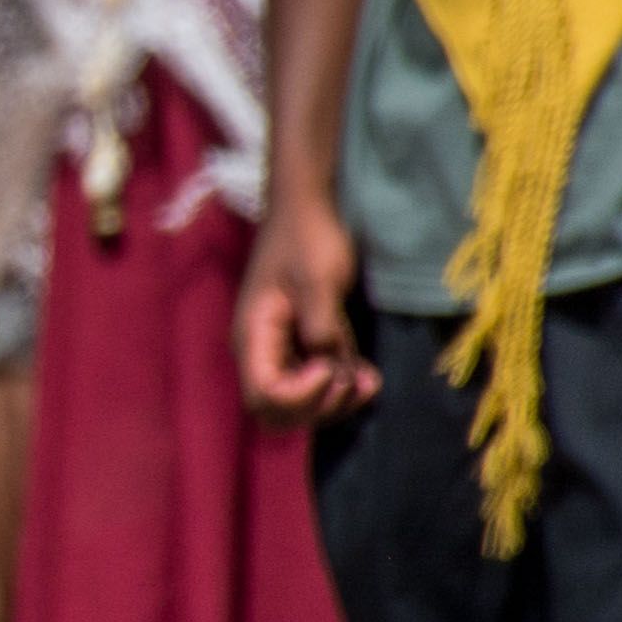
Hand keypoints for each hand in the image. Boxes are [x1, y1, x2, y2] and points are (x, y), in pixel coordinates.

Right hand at [237, 192, 372, 424]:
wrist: (306, 210)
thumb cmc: (306, 238)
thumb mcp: (317, 279)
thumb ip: (321, 325)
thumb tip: (330, 367)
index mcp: (254, 336)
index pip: (264, 395)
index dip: (300, 395)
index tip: (330, 368)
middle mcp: (262, 352)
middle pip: (276, 412)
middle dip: (316, 408)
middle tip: (350, 382)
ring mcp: (282, 351)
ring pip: (298, 405)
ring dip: (334, 404)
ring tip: (367, 382)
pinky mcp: (303, 346)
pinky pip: (316, 385)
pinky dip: (341, 390)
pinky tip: (367, 376)